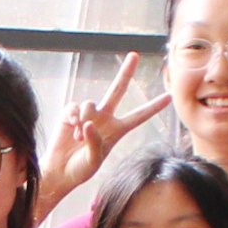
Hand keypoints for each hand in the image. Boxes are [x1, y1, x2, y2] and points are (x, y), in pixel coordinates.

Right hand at [37, 53, 171, 213]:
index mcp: (117, 131)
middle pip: (118, 90)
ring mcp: (88, 115)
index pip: (139, 116)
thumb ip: (95, 143)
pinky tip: (71, 126)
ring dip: (84, 119)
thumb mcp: (93, 161)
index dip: (153, 107)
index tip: (169, 97)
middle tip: (134, 55)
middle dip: (126, 72)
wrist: (59, 171)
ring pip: (90, 103)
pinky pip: (74, 106)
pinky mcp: (71, 115)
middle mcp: (104, 119)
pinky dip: (72, 115)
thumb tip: (88, 123)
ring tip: (78, 137)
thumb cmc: (80, 170)